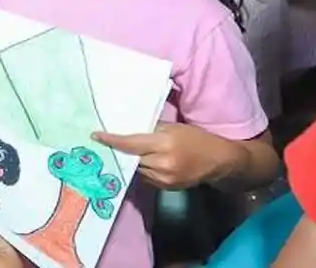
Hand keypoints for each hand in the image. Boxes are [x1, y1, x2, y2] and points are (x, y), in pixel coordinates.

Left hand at [93, 122, 238, 189]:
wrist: (219, 161)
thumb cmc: (195, 138)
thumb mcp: (173, 127)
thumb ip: (150, 129)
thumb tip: (127, 128)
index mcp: (164, 144)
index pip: (131, 144)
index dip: (112, 141)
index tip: (96, 136)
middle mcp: (162, 164)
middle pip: (131, 159)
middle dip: (119, 152)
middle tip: (105, 143)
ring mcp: (164, 179)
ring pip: (136, 170)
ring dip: (129, 162)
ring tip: (121, 153)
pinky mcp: (166, 188)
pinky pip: (145, 178)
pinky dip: (141, 169)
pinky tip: (140, 162)